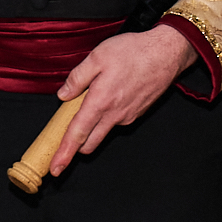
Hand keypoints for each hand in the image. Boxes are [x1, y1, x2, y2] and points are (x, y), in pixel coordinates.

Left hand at [47, 28, 197, 176]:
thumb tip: (63, 94)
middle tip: (65, 139)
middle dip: (76, 147)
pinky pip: (116, 121)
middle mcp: (114, 115)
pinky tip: (109, 95)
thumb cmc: (133, 52)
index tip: (55, 169)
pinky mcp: (136, 114)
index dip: (64, 153)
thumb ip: (77, 78)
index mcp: (100, 102)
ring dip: (92, 127)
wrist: (166, 53)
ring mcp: (127, 117)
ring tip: (91, 102)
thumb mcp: (97, 57)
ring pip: (103, 132)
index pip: (77, 134)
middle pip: (90, 143)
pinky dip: (107, 116)